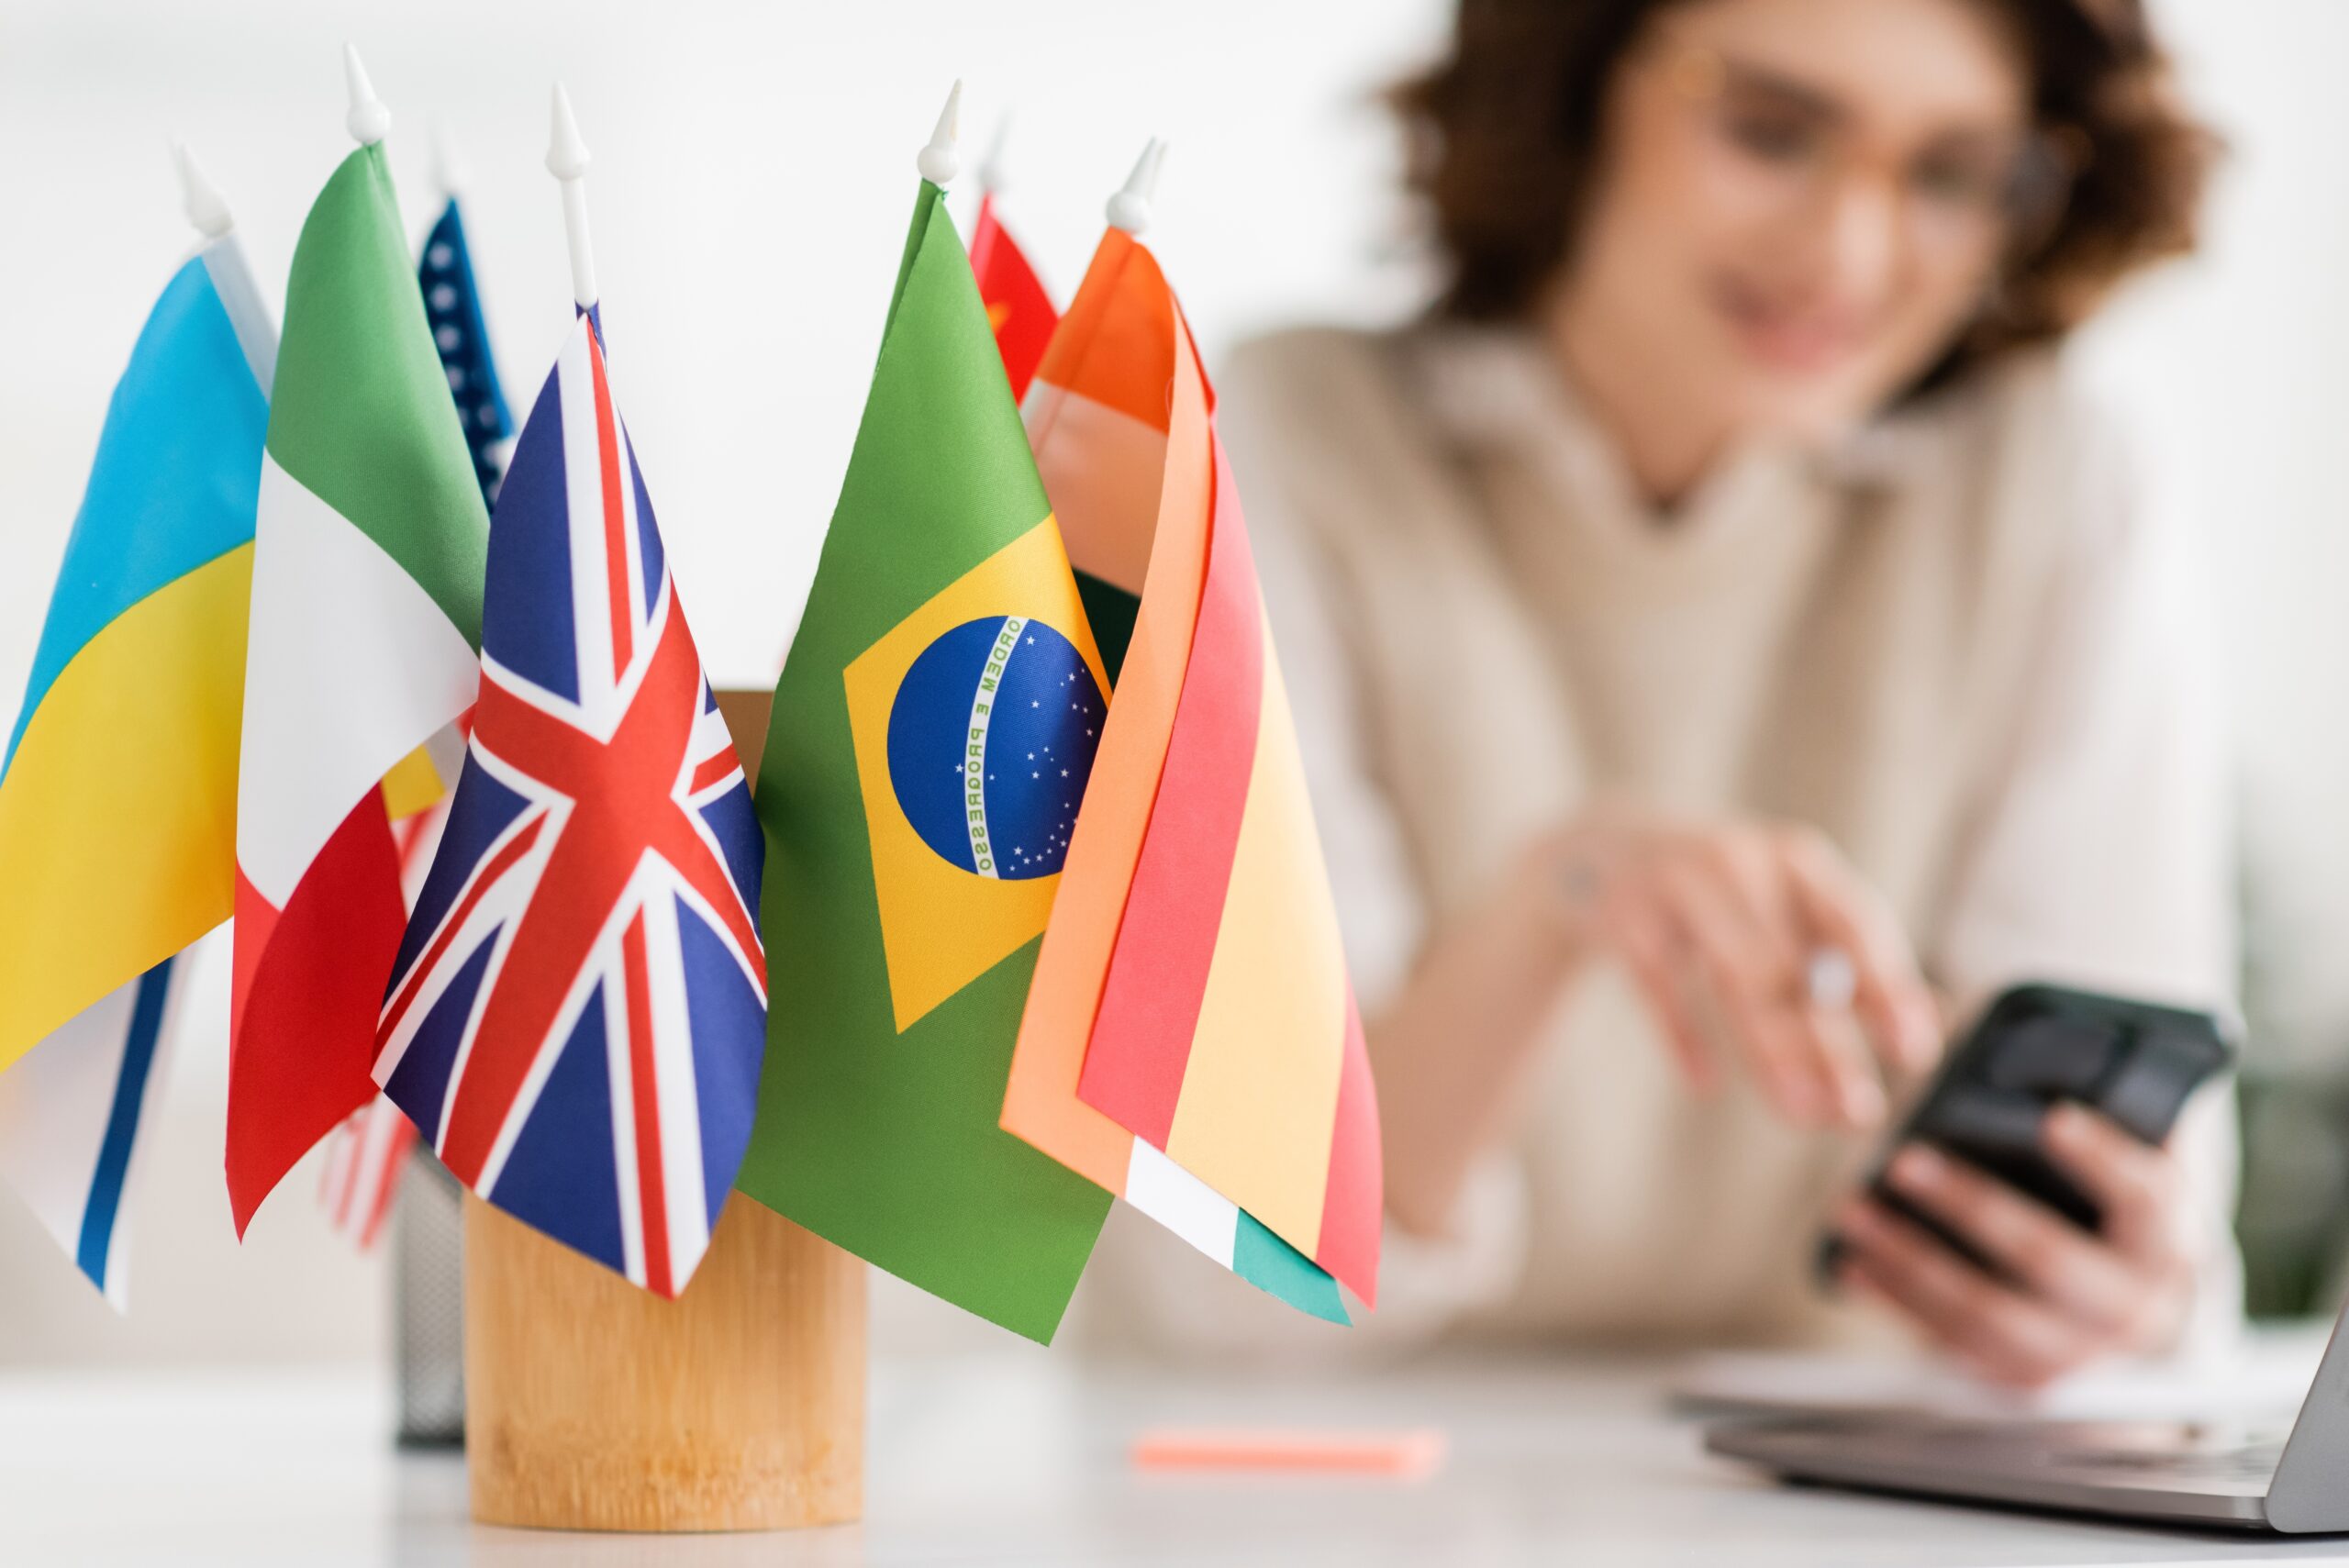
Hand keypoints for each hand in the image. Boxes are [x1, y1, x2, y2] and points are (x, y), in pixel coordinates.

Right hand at [1526, 808, 1940, 1127]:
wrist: (1594, 847)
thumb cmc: (1711, 892)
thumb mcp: (1772, 902)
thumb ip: (1830, 955)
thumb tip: (1915, 1025)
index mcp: (1794, 859)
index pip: (1855, 924)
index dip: (1888, 988)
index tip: (1913, 1053)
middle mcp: (1740, 862)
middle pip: (1794, 966)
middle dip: (1829, 1046)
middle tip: (1857, 1112)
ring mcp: (1675, 883)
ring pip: (1734, 979)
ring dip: (1771, 1053)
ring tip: (1800, 1114)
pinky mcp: (1622, 912)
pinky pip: (1659, 985)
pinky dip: (1683, 1036)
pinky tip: (1705, 1083)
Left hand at [1834, 1104, 2198, 1386]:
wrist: (2125, 1296)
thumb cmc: (2109, 1201)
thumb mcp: (2121, 1157)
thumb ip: (2098, 1109)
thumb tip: (2043, 1045)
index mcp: (2168, 1237)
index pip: (2148, 1195)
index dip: (2103, 1157)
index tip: (2051, 1116)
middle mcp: (2133, 1305)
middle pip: (2045, 1255)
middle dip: (1969, 1206)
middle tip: (1901, 1160)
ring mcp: (2079, 1349)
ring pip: (1986, 1310)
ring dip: (1909, 1259)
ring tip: (1851, 1210)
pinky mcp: (2027, 1376)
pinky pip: (1954, 1343)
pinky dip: (1897, 1299)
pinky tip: (1852, 1261)